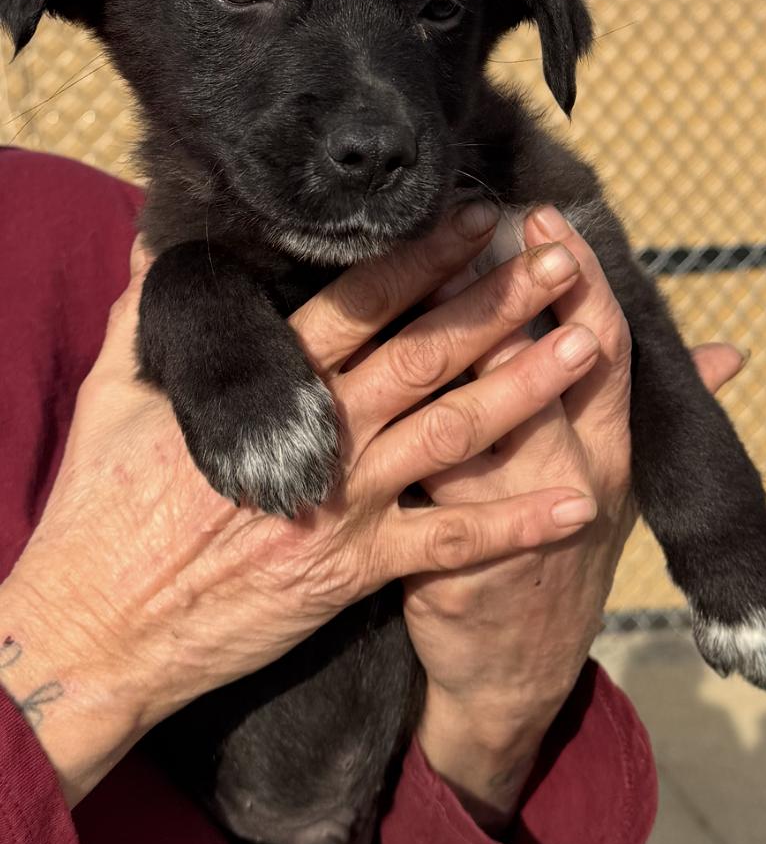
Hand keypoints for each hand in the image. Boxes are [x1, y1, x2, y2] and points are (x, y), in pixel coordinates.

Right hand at [1, 204, 606, 806]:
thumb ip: (149, 317)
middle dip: (497, 302)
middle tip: (559, 256)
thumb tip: (155, 245)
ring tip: (588, 342)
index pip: (356, 305)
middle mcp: (318, 438)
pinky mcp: (352, 573)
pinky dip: (516, 525)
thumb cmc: (102, 511)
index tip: (476, 216)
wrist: (99, 627)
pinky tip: (575, 504)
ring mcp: (341, 505)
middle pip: (423, 354)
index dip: (422, 257)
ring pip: (452, 433)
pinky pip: (450, 545)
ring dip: (525, 386)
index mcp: (268, 388)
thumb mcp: (115, 396)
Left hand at [405, 204, 744, 826]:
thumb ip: (646, 408)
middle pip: (553, 368)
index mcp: (613, 449)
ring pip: (490, 421)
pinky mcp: (467, 566)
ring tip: (425, 283)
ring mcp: (525, 525)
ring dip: (458, 352)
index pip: (607, 342)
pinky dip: (406, 438)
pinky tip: (372, 388)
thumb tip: (730, 351)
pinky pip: (433, 489)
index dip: (580, 274)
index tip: (545, 212)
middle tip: (484, 220)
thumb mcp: (616, 483)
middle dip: (519, 292)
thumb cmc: (552, 552)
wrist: (512, 677)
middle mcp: (581, 479)